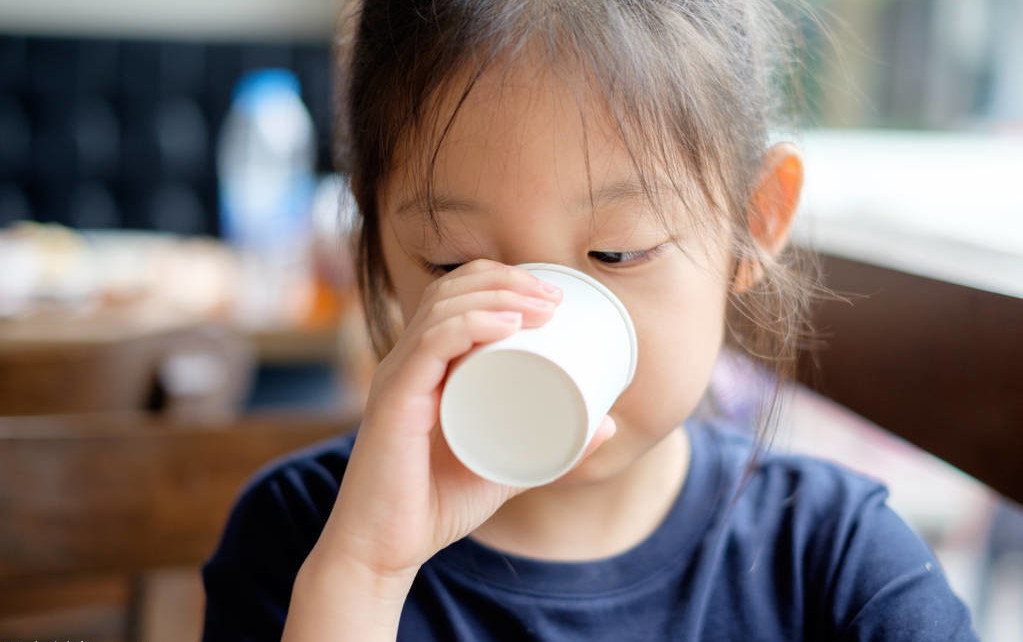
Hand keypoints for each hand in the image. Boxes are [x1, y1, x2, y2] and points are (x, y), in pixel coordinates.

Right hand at [310, 259, 616, 581]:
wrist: (383, 550)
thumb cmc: (436, 506)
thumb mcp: (507, 467)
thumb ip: (552, 448)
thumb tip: (608, 425)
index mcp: (425, 365)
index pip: (455, 295)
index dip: (503, 280)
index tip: (553, 295)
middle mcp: (406, 361)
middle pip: (452, 290)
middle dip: (507, 280)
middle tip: (555, 298)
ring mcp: (398, 378)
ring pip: (444, 309)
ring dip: (500, 296)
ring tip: (544, 307)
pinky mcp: (394, 402)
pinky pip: (429, 346)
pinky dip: (470, 326)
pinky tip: (507, 323)